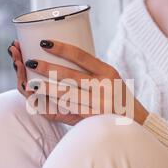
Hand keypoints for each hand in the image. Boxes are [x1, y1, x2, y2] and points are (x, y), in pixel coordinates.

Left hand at [21, 40, 148, 124]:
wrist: (138, 124)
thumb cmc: (120, 99)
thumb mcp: (113, 79)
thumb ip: (92, 72)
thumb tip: (63, 60)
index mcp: (108, 71)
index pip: (81, 55)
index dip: (61, 48)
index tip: (43, 42)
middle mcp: (104, 86)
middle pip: (70, 75)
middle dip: (47, 68)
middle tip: (30, 62)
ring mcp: (99, 104)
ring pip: (67, 94)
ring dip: (46, 89)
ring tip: (30, 84)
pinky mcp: (94, 119)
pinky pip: (69, 112)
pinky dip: (54, 108)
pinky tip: (41, 104)